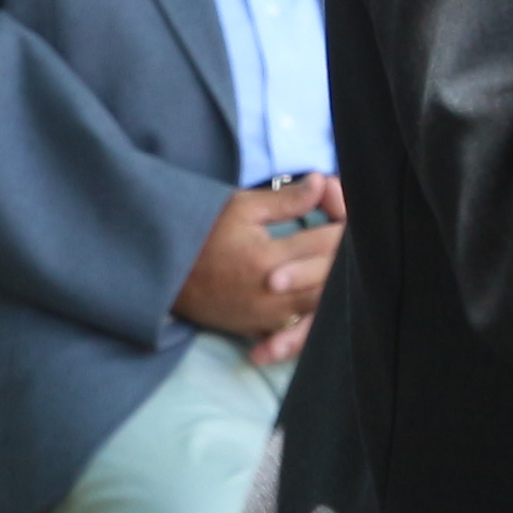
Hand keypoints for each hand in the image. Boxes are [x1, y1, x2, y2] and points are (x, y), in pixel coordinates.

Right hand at [177, 174, 342, 363]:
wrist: (163, 274)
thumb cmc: (200, 234)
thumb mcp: (240, 208)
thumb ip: (286, 199)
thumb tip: (321, 182)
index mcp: (269, 259)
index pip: (329, 242)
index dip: (344, 222)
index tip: (343, 209)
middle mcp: (274, 295)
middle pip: (333, 277)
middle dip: (347, 253)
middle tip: (348, 232)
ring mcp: (269, 317)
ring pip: (324, 305)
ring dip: (336, 283)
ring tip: (341, 261)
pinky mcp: (261, 330)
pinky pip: (302, 328)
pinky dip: (316, 313)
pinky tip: (324, 297)